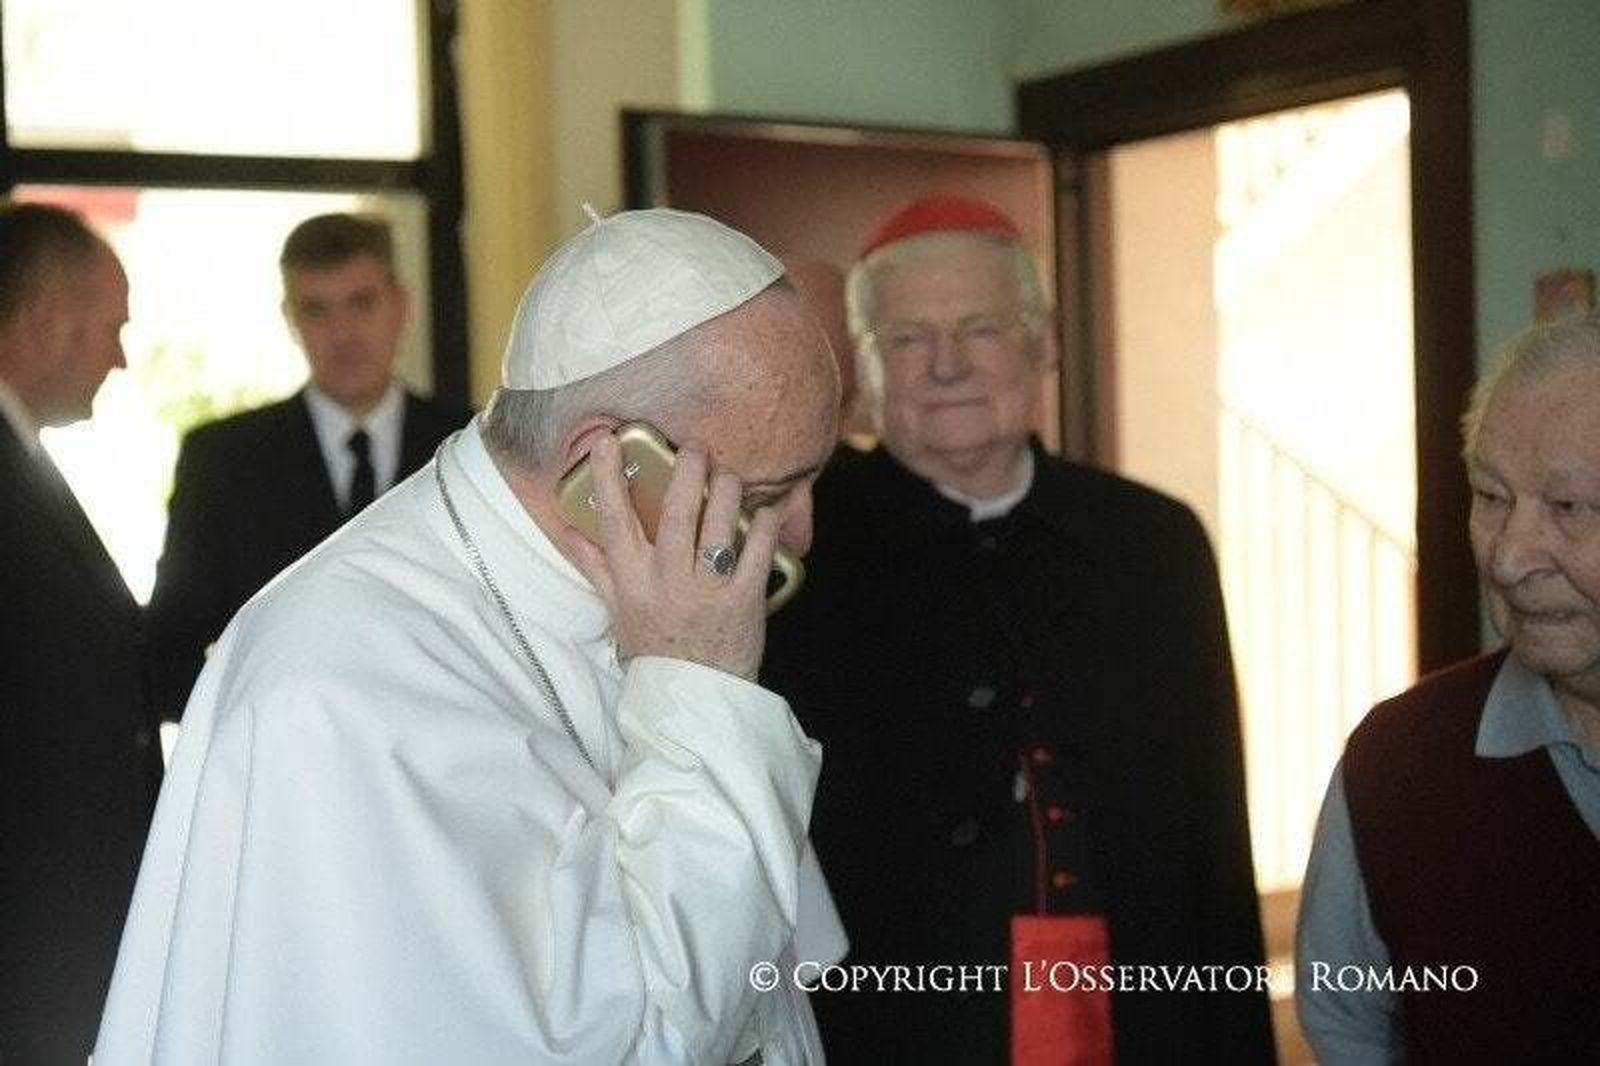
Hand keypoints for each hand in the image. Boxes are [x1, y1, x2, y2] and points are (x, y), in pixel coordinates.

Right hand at [559, 433, 777, 679]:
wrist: (694, 696)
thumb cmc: (656, 648)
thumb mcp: (618, 609)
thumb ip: (597, 567)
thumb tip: (570, 531)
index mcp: (633, 581)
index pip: (616, 522)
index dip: (611, 478)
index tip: (610, 442)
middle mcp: (668, 581)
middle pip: (678, 513)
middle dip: (688, 471)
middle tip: (695, 447)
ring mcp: (708, 590)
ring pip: (719, 525)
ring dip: (726, 490)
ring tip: (728, 474)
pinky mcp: (745, 599)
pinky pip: (758, 550)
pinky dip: (763, 525)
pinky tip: (764, 511)